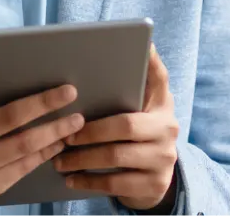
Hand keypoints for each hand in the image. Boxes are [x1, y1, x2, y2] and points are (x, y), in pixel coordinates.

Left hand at [55, 45, 180, 210]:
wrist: (154, 180)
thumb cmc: (135, 139)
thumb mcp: (137, 113)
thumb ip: (125, 92)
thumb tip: (101, 61)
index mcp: (162, 105)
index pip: (158, 79)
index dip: (150, 62)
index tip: (140, 45)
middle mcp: (169, 129)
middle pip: (126, 125)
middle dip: (90, 130)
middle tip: (65, 134)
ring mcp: (164, 158)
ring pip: (116, 156)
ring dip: (82, 158)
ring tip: (60, 159)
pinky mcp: (155, 184)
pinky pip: (115, 184)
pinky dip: (88, 181)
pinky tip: (71, 179)